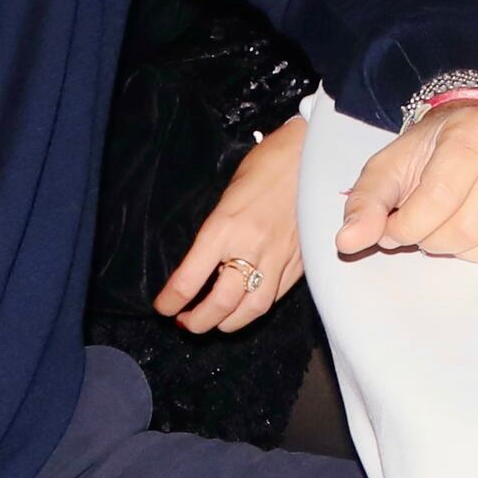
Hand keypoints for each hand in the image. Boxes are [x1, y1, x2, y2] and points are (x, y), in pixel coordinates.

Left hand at [158, 122, 309, 330]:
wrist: (313, 154)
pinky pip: (277, 295)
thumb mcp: (227, 196)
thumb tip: (204, 264)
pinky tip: (247, 305)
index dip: (171, 301)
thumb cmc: (266, 165)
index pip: (189, 279)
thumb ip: (216, 233)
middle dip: (198, 321)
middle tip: (186, 323)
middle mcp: (251, 247)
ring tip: (216, 322)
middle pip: (221, 303)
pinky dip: (257, 307)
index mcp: (224, 228)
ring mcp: (280, 257)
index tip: (164, 308)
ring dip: (229, 323)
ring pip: (252, 308)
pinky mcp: (301, 261)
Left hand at [337, 102, 477, 262]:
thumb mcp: (390, 168)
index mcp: (471, 133)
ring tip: (456, 226)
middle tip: (428, 227)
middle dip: (435, 240)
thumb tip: (347, 242)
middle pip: (469, 228)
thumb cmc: (434, 151)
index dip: (408, 228)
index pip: (437, 202)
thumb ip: (366, 204)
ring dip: (468, 249)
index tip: (396, 227)